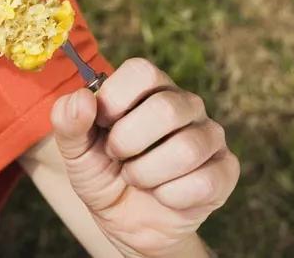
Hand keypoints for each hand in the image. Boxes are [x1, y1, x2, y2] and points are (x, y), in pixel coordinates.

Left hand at [51, 58, 238, 257]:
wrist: (125, 222)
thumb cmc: (102, 172)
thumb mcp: (74, 149)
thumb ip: (68, 120)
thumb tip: (82, 98)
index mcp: (149, 86)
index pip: (142, 72)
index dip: (115, 100)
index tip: (102, 123)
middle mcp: (185, 103)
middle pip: (166, 109)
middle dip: (127, 143)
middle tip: (117, 156)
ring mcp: (209, 135)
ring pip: (186, 149)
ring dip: (146, 174)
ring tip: (137, 177)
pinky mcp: (225, 170)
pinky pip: (204, 182)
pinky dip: (170, 196)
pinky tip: (162, 195)